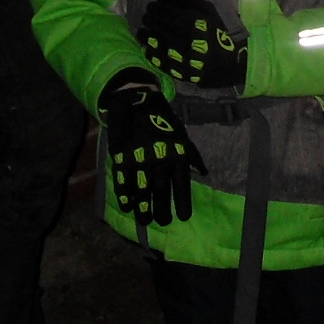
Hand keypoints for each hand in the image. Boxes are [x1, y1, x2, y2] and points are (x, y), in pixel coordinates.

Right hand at [98, 74, 205, 225]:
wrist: (137, 101)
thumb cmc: (162, 120)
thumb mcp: (181, 134)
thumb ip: (191, 155)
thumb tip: (202, 172)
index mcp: (175, 151)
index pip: (181, 182)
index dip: (182, 200)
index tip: (182, 217)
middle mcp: (158, 156)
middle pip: (160, 189)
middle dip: (161, 208)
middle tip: (162, 222)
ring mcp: (139, 156)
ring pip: (142, 188)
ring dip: (143, 206)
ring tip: (145, 221)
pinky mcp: (122, 155)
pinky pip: (123, 179)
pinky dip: (124, 194)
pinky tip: (127, 206)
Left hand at [140, 0, 246, 86]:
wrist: (230, 61)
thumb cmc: (218, 31)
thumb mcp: (206, 10)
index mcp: (196, 23)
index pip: (168, 13)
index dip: (156, 9)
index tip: (151, 6)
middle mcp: (189, 40)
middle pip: (161, 28)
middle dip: (151, 20)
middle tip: (146, 17)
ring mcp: (185, 58)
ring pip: (158, 45)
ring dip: (147, 37)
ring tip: (142, 31)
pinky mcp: (182, 72)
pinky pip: (161, 63)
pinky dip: (151, 54)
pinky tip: (147, 47)